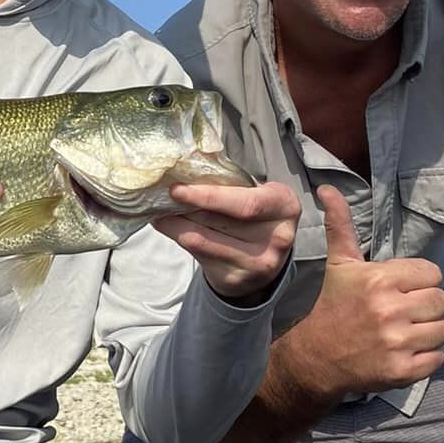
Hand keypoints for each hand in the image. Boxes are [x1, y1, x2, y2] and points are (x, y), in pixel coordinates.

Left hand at [152, 178, 300, 301]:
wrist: (264, 260)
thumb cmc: (255, 217)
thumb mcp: (255, 193)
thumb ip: (231, 181)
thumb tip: (189, 163)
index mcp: (285, 206)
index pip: (246, 202)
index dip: (209, 196)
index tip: (178, 188)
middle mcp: (278, 237)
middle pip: (221, 220)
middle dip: (187, 207)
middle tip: (161, 195)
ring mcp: (259, 263)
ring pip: (203, 239)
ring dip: (175, 223)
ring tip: (158, 209)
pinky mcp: (237, 278)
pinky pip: (198, 254)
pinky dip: (178, 236)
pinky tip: (167, 225)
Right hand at [279, 185, 443, 397]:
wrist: (317, 356)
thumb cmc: (335, 304)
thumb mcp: (339, 264)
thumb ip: (341, 225)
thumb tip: (327, 188)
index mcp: (379, 280)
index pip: (432, 274)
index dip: (418, 282)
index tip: (398, 291)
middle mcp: (389, 310)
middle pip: (441, 302)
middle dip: (425, 307)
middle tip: (401, 313)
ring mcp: (396, 343)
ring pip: (443, 330)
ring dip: (427, 332)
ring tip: (403, 333)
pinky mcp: (401, 371)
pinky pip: (437, 358)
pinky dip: (426, 357)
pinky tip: (404, 352)